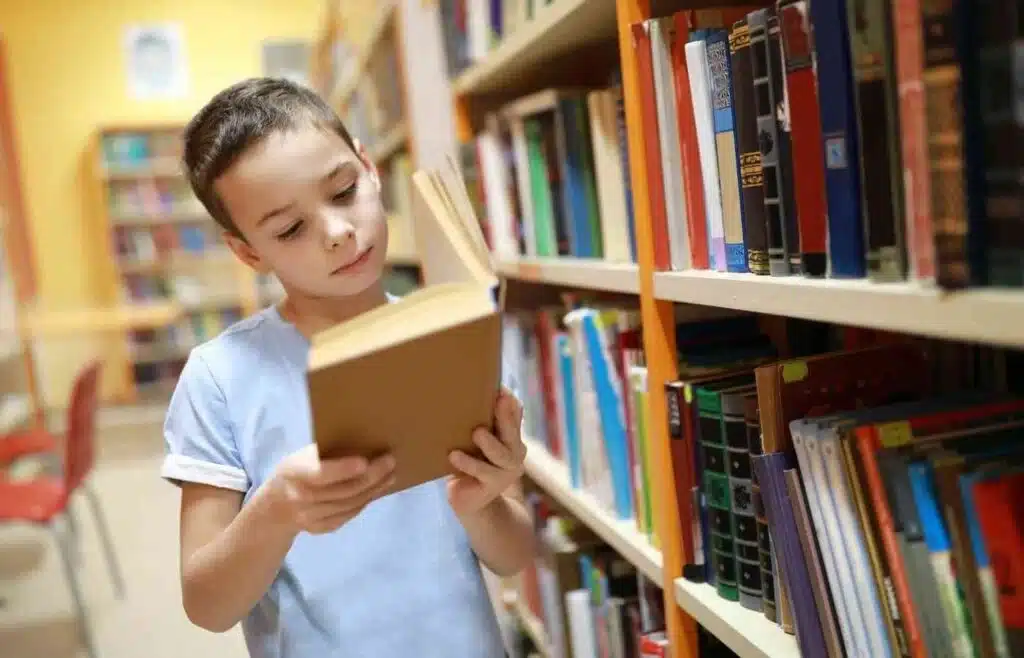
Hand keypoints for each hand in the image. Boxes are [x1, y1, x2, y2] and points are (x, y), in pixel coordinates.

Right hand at [267, 444, 395, 534]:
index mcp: (294, 473)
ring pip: (351, 504)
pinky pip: (349, 514)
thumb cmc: (295, 471)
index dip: (343, 469)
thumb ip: (321, 454)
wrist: (275, 506)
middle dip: (372, 476)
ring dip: (374, 489)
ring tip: (391, 475)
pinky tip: (378, 489)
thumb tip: (361, 442)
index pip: (320, 474)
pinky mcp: (322, 528)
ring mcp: (311, 517)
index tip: (365, 461)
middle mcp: (302, 498)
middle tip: (390, 461)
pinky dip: (366, 501)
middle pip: (344, 491)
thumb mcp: (299, 458)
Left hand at [447, 387, 525, 516]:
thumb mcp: (476, 441)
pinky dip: (468, 463)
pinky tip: (454, 456)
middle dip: (506, 417)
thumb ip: (481, 421)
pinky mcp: (492, 487)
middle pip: (513, 433)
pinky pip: (483, 473)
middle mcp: (514, 453)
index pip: (516, 415)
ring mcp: (506, 472)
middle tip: (499, 400)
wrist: (470, 501)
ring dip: (489, 443)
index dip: (510, 402)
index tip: (501, 389)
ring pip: (502, 455)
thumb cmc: (470, 462)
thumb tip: (477, 392)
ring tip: (477, 433)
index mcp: (511, 437)